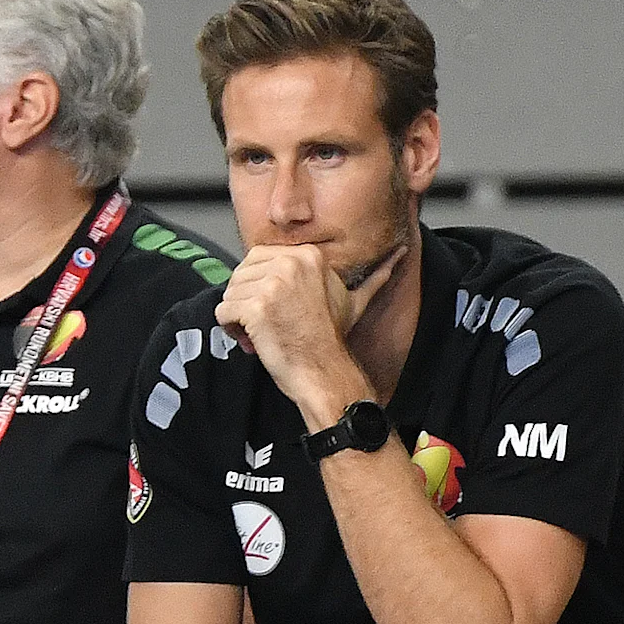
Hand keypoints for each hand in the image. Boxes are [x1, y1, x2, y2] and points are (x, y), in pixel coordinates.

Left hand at [213, 244, 368, 425]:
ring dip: (238, 318)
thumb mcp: (355, 299)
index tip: (278, 308)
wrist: (323, 370)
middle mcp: (290, 263)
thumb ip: (375, 276)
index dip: (259, 286)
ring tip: (263, 333)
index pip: (256, 259)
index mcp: (308, 255)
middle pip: (239, 275)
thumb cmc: (332, 338)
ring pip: (229, 294)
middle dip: (245, 300)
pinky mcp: (256, 306)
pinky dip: (231, 330)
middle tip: (267, 323)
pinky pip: (222, 312)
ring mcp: (273, 284)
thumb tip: (401, 253)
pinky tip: (254, 340)